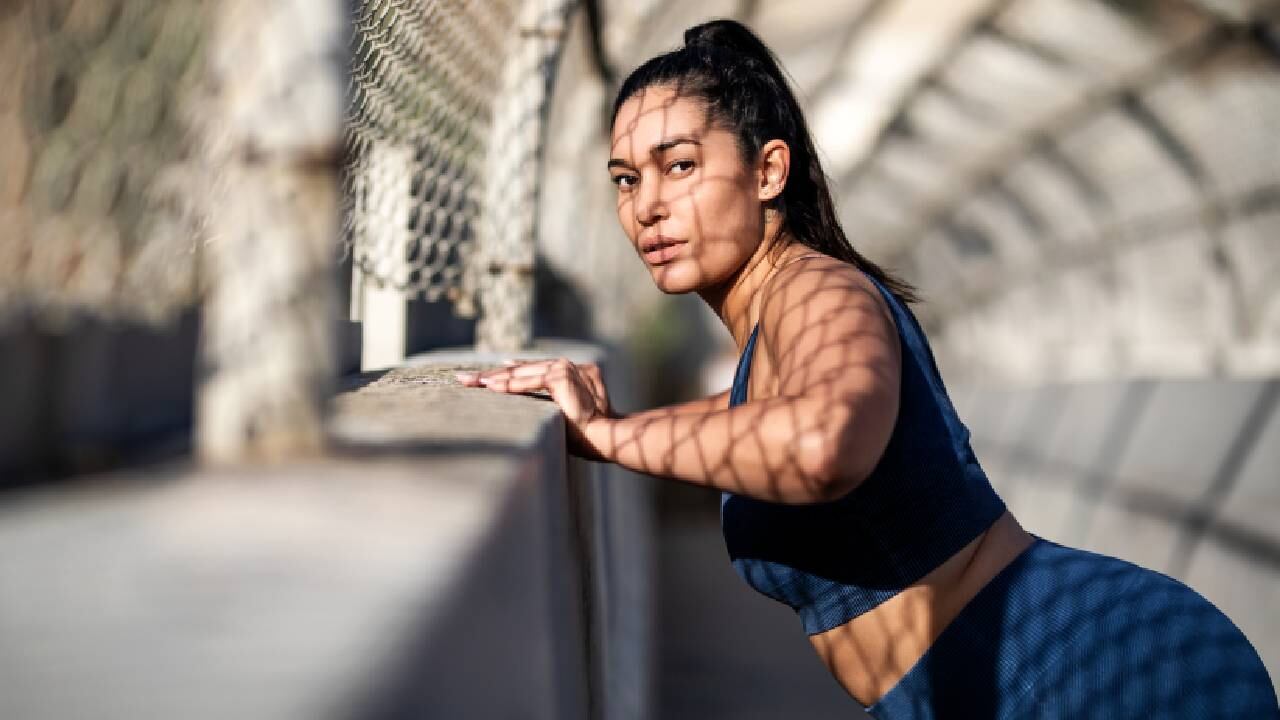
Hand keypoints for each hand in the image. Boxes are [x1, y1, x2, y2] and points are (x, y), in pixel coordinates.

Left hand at [455, 359, 613, 458]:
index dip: (505, 373)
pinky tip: (488, 386)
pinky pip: (529, 381)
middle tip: (464, 378)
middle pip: (521, 369)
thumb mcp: (564, 413)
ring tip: (470, 382)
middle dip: (491, 374)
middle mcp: (567, 365)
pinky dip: (508, 384)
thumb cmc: (588, 433)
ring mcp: (565, 368)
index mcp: (569, 371)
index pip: (530, 370)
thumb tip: (526, 402)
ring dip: (494, 378)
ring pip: (521, 372)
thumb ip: (548, 401)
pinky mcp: (562, 377)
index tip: (485, 376)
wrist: (607, 436)